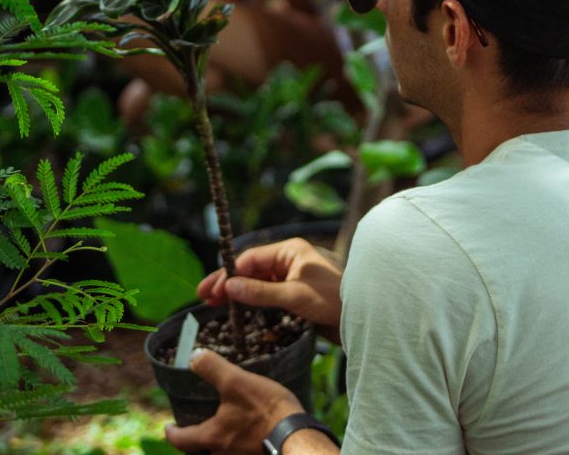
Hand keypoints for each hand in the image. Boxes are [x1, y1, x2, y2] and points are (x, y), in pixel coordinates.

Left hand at [164, 349, 302, 453]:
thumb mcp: (237, 382)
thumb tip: (193, 356)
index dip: (172, 432)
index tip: (168, 426)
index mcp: (212, 438)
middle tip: (202, 421)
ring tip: (231, 420)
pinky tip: (253, 428)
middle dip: (200, 436)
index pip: (181, 440)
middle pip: (202, 448)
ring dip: (224, 438)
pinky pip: (243, 449)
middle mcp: (223, 454)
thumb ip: (212, 369)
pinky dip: (242, 440)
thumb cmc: (265, 410)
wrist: (298, 435)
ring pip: (224, 449)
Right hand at [198, 238, 342, 342]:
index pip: (251, 259)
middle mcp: (290, 260)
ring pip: (258, 283)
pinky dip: (252, 302)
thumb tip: (228, 287)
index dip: (228, 275)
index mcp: (291, 251)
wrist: (364, 317)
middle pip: (251, 270)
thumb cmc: (333, 301)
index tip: (210, 292)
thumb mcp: (295, 295)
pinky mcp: (296, 294)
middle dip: (229, 283)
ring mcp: (293, 277)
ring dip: (238, 293)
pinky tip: (239, 311)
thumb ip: (261, 292)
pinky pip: (268, 295)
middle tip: (204, 298)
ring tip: (215, 306)